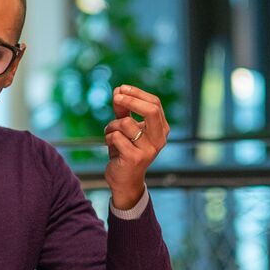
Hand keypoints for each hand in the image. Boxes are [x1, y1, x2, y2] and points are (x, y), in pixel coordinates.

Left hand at [103, 85, 168, 210]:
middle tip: (116, 97)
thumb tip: (118, 91)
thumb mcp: (125, 128)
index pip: (155, 103)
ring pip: (126, 123)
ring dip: (112, 125)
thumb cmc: (125, 150)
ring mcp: (148, 150)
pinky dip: (108, 137)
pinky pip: (116, 137)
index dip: (137, 93)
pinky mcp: (134, 158)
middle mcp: (159, 139)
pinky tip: (110, 145)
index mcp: (161, 129)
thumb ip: (123, 110)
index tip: (121, 89)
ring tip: (110, 133)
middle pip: (151, 110)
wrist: (124, 180)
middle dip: (131, 100)